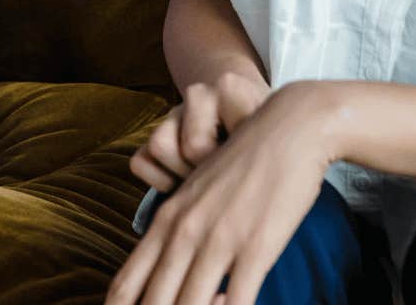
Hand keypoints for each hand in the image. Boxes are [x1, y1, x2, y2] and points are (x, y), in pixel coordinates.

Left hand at [108, 82, 335, 304]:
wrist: (289, 128)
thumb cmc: (245, 164)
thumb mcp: (198, 193)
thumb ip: (178, 232)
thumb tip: (164, 272)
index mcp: (167, 222)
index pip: (126, 285)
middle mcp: (185, 232)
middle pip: (154, 304)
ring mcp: (219, 240)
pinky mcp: (256, 247)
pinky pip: (235, 302)